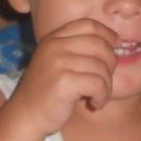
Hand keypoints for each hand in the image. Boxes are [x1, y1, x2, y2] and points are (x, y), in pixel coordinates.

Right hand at [10, 19, 117, 135]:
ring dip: (107, 86)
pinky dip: (102, 96)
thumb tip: (115, 39)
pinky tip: (95, 103)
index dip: (107, 34)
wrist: (26, 116)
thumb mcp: (58, 62)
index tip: (115, 48)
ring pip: (101, 67)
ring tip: (98, 96)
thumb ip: (78, 48)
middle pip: (99, 44)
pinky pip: (98, 84)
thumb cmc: (49, 92)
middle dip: (110, 63)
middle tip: (105, 80)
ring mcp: (58, 62)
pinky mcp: (64, 82)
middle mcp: (54, 46)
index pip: (88, 24)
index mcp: (53, 38)